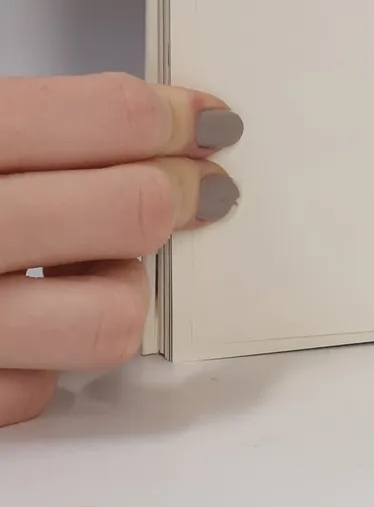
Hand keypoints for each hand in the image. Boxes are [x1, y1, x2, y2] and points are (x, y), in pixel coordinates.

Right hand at [0, 74, 241, 426]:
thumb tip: (159, 121)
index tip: (211, 123)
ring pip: (110, 317)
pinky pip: (40, 390)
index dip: (181, 118)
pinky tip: (30, 325)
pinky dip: (48, 360)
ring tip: (99, 268)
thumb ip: (45, 128)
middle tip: (196, 190)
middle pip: (134, 210)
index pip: (115, 116)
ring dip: (120, 291)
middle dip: (179, 196)